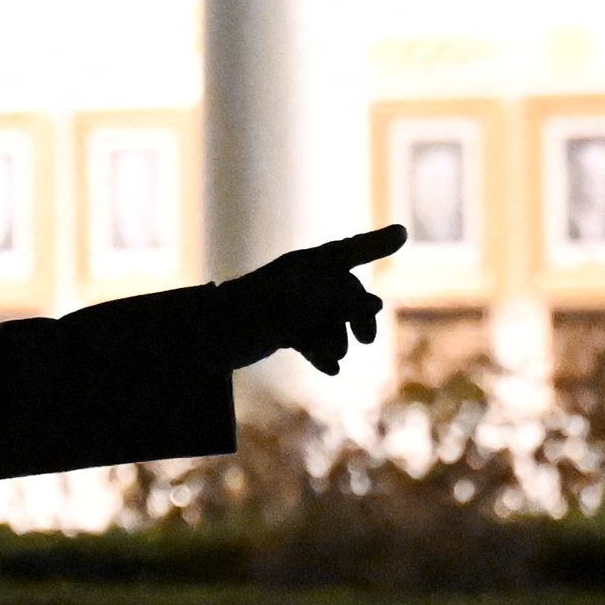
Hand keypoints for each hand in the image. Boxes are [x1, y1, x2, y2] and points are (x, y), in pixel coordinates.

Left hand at [229, 226, 403, 370]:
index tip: (402, 235)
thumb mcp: (299, 309)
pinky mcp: (279, 330)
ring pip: (330, 320)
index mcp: (303, 267)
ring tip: (331, 356)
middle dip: (357, 315)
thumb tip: (377, 303)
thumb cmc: (247, 316)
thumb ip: (340, 305)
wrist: (201, 341)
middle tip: (366, 341)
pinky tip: (327, 369)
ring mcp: (290, 307)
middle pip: (345, 293)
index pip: (348, 252)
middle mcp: (299, 283)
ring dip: (336, 339)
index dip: (376, 243)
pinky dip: (321, 351)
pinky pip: (312, 337)